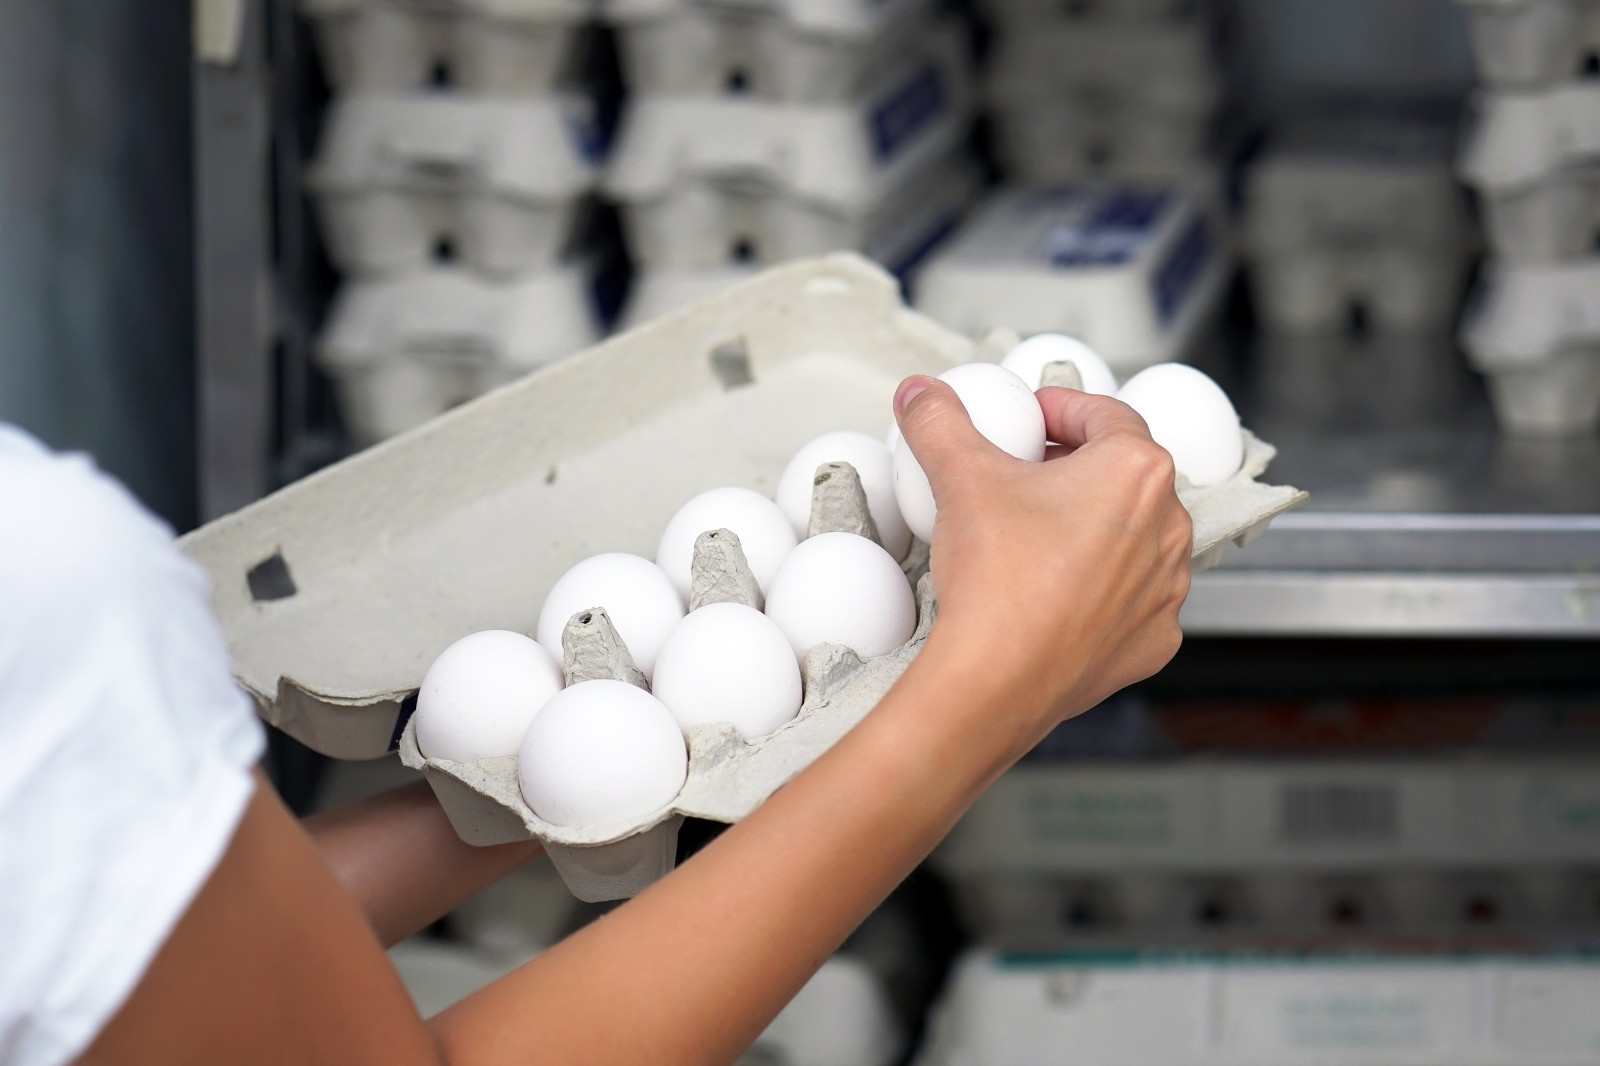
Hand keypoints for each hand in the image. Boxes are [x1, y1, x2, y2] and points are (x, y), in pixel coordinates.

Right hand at [894, 376, 1191, 750]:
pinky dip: (1099, 587)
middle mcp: (1168, 526)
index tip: (1031, 419)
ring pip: (1132, 537)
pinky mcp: (1152, 639)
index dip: (1060, 408)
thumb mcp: (959, 478)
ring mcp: (1166, 588)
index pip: (1104, 414)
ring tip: (1034, 535)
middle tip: (1024, 474)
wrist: (998, 679)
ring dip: (1092, 527)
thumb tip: (925, 397)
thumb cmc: (999, 582)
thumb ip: (940, 423)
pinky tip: (1052, 590)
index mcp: (1136, 471)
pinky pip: (1130, 597)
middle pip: (1123, 474)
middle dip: (1075, 468)